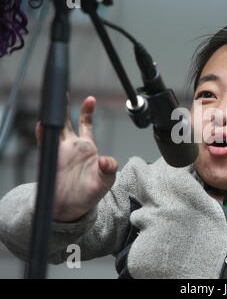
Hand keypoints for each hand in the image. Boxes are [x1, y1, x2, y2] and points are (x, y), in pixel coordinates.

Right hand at [35, 96, 117, 221]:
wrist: (73, 208)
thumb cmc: (90, 192)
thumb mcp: (106, 180)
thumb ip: (109, 168)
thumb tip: (106, 160)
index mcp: (88, 147)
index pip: (86, 124)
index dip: (87, 111)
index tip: (90, 98)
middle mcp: (73, 146)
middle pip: (68, 121)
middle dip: (66, 106)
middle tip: (64, 93)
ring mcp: (60, 152)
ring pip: (55, 129)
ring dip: (54, 118)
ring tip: (53, 104)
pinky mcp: (51, 160)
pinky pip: (45, 144)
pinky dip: (43, 135)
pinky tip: (43, 126)